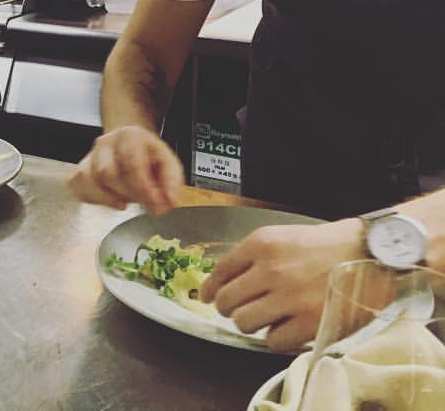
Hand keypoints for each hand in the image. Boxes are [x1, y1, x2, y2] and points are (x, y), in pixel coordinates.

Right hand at [68, 125, 182, 214]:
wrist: (128, 143)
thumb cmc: (147, 155)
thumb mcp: (168, 162)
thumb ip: (171, 182)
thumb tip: (169, 202)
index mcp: (129, 136)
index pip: (131, 163)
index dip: (143, 188)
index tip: (155, 205)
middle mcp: (104, 143)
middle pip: (108, 174)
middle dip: (129, 195)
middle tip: (144, 203)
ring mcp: (89, 156)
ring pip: (91, 182)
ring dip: (112, 199)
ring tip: (127, 200)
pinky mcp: (78, 171)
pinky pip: (78, 187)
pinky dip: (94, 199)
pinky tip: (109, 199)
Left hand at [199, 218, 363, 351]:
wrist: (371, 253)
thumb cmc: (326, 245)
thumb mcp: (282, 237)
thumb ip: (252, 257)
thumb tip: (222, 281)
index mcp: (260, 244)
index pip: (219, 272)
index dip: (209, 290)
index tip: (207, 298)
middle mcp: (270, 270)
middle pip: (226, 302)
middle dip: (230, 309)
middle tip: (242, 310)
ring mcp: (290, 298)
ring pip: (244, 323)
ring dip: (252, 324)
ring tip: (266, 319)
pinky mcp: (310, 323)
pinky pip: (273, 341)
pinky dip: (276, 339)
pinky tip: (287, 329)